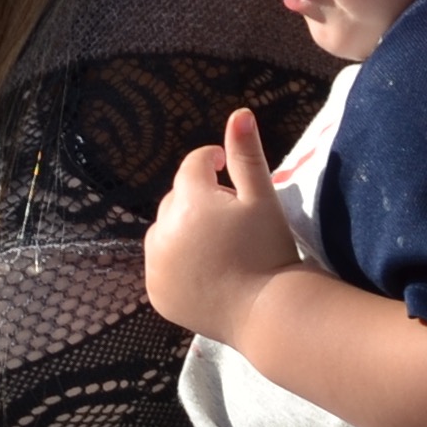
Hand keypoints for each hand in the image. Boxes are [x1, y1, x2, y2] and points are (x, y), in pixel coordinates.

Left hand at [141, 107, 298, 340]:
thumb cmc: (270, 251)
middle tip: (230, 217)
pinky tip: (204, 270)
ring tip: (216, 244)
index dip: (211, 161)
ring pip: (164, 231)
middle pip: (176, 200)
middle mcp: (163, 231)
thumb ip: (247, 156)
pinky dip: (176, 262)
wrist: (267, 312)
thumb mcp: (263, 199)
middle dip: (198, 200)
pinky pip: (161, 265)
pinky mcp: (156, 292)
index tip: (225, 166)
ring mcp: (156, 265)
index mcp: (190, 202)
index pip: (193, 166)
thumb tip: (239, 113)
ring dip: (182, 229)